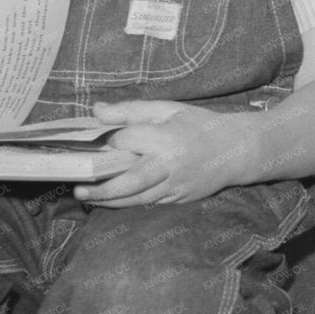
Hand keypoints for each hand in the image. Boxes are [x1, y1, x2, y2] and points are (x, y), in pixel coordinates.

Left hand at [75, 101, 252, 207]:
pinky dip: (128, 203)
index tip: (93, 144)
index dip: (106, 143)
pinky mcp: (178, 199)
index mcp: (165, 137)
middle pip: (128, 182)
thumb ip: (131, 110)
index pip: (125, 141)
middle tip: (78, 189)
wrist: (236, 150)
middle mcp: (169, 164)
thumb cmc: (199, 125)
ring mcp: (174, 185)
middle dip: (100, 188)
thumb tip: (96, 111)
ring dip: (109, 200)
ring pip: (135, 199)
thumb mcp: (169, 109)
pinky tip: (113, 200)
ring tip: (87, 197)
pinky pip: (148, 203)